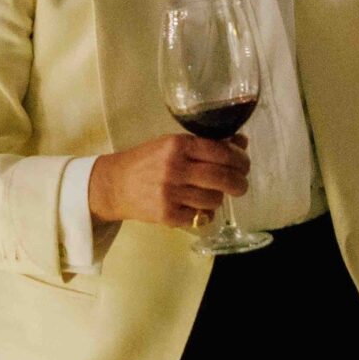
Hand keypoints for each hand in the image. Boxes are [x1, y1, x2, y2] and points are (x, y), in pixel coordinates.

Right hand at [87, 133, 248, 230]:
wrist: (114, 184)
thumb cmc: (146, 161)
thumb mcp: (171, 144)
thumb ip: (205, 144)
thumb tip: (241, 142)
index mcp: (177, 144)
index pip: (220, 151)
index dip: (239, 159)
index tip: (244, 165)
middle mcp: (174, 167)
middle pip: (222, 177)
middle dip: (239, 183)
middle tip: (241, 185)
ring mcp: (170, 193)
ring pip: (214, 199)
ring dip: (219, 198)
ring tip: (213, 195)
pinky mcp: (167, 214)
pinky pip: (200, 217)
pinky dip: (204, 214)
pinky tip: (198, 207)